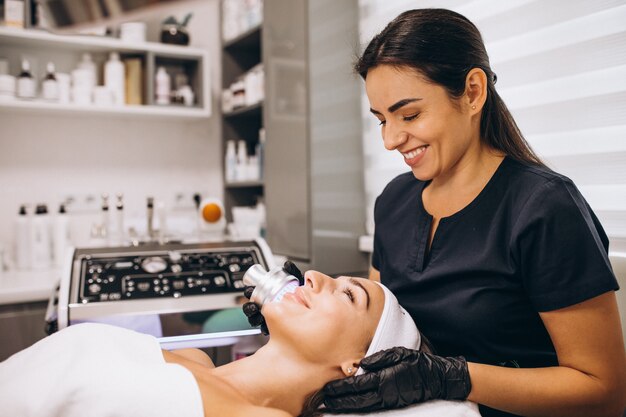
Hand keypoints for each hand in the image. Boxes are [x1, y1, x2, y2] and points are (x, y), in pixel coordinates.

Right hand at [242, 260, 303, 334]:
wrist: (308, 306)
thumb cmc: (299, 293)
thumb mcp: (295, 282)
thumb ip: (292, 272)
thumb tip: (287, 265)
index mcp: (266, 294)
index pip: (252, 293)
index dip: (249, 292)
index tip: (250, 290)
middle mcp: (265, 306)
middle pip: (251, 307)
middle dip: (250, 307)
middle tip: (253, 306)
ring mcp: (268, 318)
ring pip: (255, 320)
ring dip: (255, 319)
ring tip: (258, 318)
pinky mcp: (273, 329)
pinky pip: (265, 330)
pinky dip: (265, 329)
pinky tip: (266, 329)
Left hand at [323, 346, 470, 411]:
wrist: (438, 379)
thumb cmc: (418, 364)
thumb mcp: (400, 354)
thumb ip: (380, 358)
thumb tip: (363, 364)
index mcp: (384, 378)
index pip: (356, 386)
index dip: (340, 389)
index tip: (326, 390)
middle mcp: (385, 392)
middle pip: (355, 400)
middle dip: (337, 401)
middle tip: (322, 401)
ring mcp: (388, 400)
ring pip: (361, 406)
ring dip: (344, 407)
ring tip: (330, 406)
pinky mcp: (392, 404)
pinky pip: (370, 408)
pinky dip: (357, 408)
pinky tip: (349, 406)